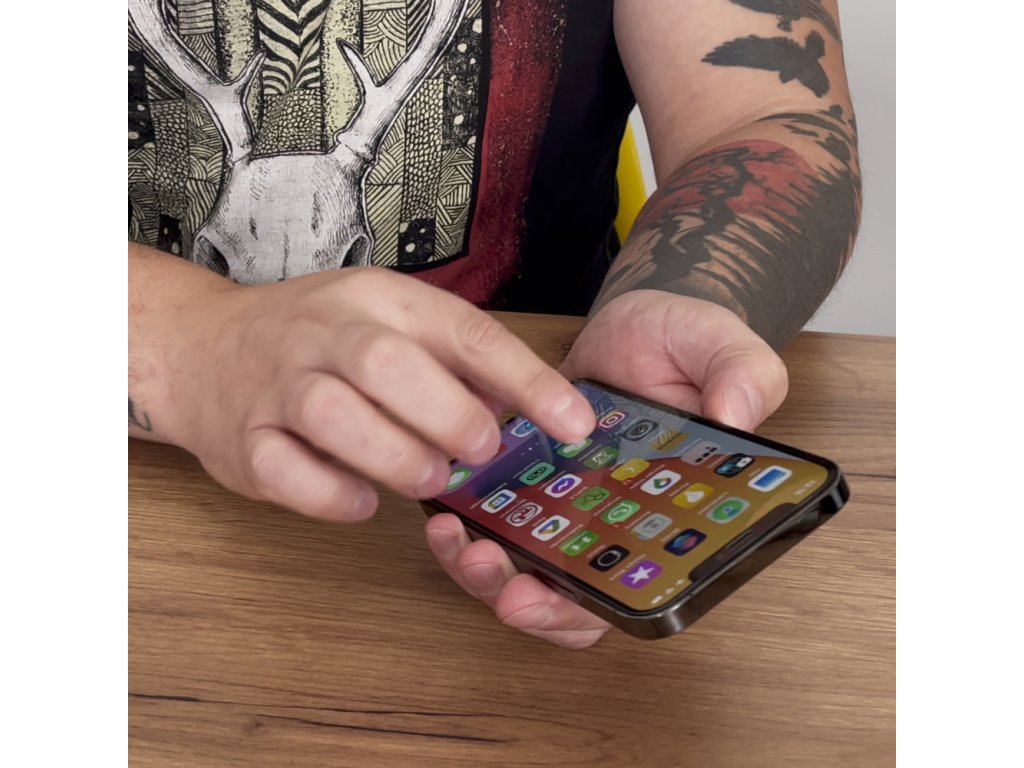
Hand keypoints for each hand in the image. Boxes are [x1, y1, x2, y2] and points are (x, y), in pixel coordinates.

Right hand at [166, 267, 594, 520]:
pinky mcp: (243, 439)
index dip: (526, 380)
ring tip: (428, 479)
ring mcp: (277, 384)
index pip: (463, 331)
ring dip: (395, 457)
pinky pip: (286, 471)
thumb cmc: (320, 340)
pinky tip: (363, 500)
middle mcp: (325, 332)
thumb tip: (537, 409)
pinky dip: (332, 495)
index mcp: (378, 299)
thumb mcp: (389, 321)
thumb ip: (456, 361)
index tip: (575, 424)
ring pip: (333, 416)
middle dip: (448, 415)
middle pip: (387, 364)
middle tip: (480, 453)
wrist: (203, 346)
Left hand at [426, 289, 787, 647]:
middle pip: (571, 599)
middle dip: (527, 603)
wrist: (640, 321)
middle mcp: (617, 523)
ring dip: (484, 573)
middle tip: (498, 581)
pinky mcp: (530, 477)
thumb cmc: (688, 343)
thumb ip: (745, 378)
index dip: (589, 610)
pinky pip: (496, 519)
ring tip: (458, 542)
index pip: (636, 591)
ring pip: (524, 568)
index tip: (549, 599)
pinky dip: (467, 525)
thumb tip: (737, 417)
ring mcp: (569, 504)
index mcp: (671, 515)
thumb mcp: (725, 348)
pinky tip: (446, 509)